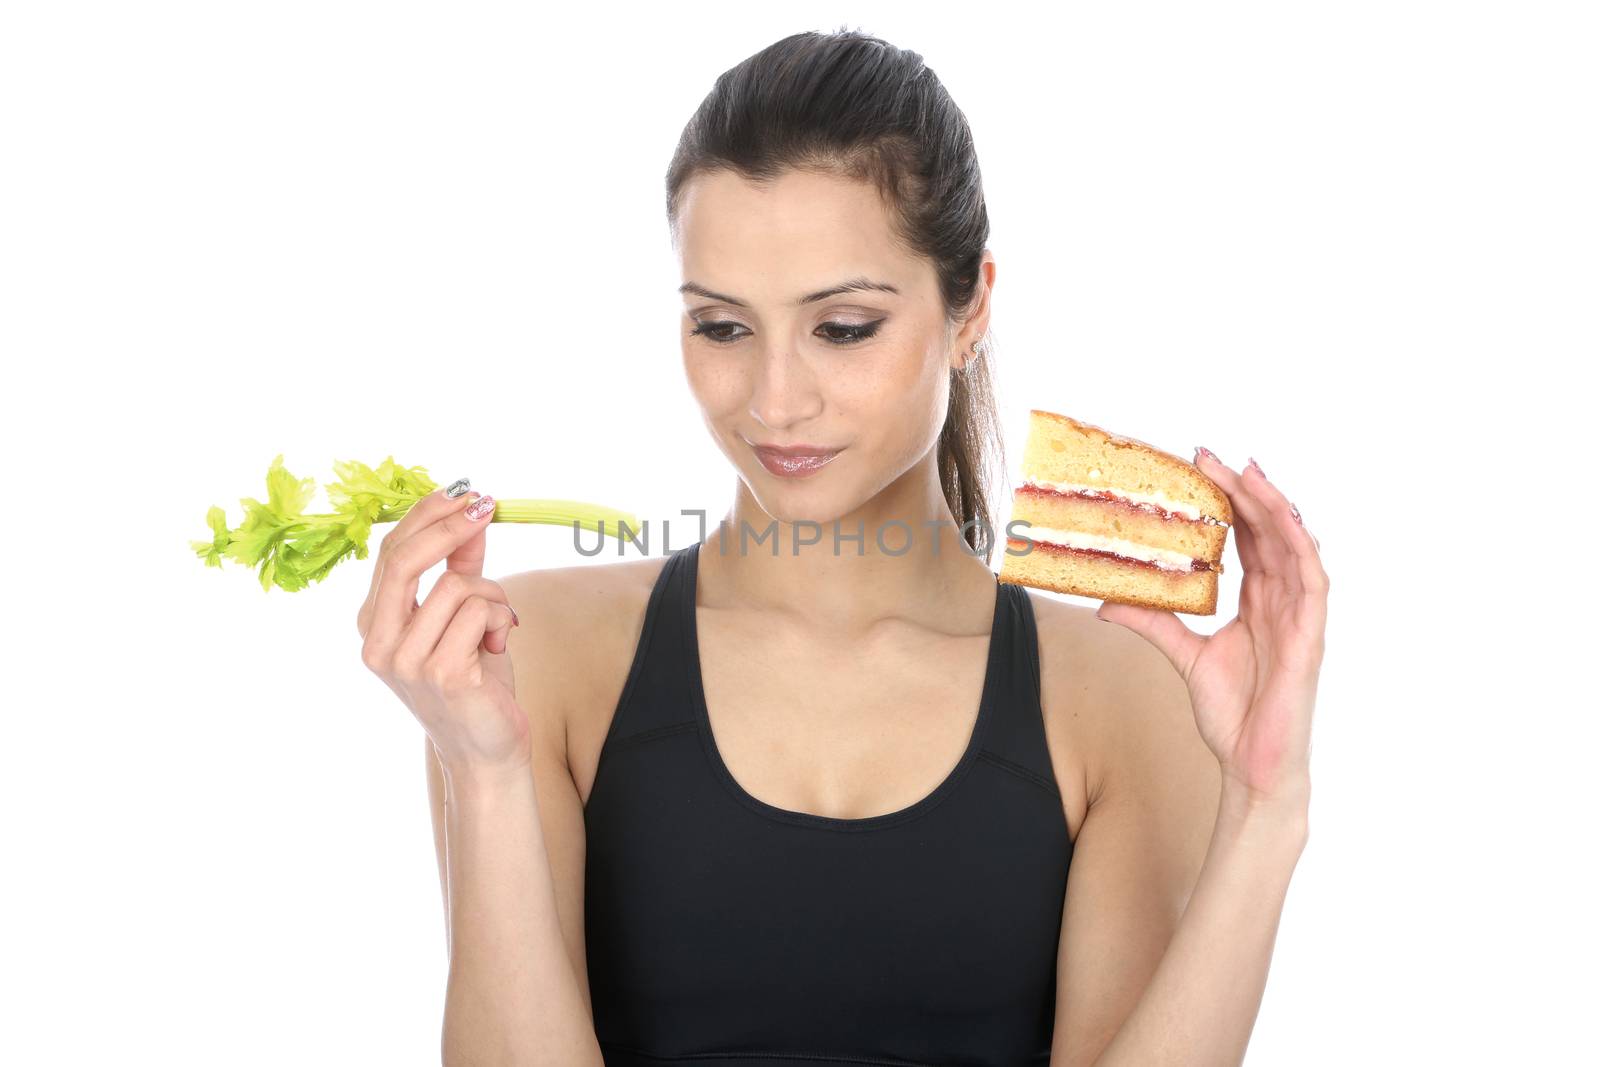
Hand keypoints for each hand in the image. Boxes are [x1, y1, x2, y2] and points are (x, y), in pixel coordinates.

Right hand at [356, 484, 529, 776]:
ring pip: (456, 585)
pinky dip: (502, 617)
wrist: (487, 751)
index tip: (464, 493)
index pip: (390, 552)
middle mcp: (379, 643)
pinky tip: (501, 642)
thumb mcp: (463, 618)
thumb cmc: (475, 686)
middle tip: (486, 505)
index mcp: (374, 624)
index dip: (427, 515)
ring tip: (500, 623)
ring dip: (493, 594)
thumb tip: (471, 519)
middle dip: (449, 525)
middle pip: (403, 558)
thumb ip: (460, 571)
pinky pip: (480, 611)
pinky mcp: (443, 674)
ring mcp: (407, 661)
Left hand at [1095, 451, 1326, 814]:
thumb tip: (1108, 602)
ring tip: (1246, 472)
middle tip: (1211, 457)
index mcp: (1258, 602)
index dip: (1230, 503)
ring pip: (1292, 546)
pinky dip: (1301, 547)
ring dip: (1272, 506)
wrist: (1252, 763)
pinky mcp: (1310, 635)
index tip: (1200, 469)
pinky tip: (1286, 520)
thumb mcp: (1183, 656)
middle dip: (1244, 491)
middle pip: (1267, 532)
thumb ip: (1153, 624)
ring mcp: (1299, 616)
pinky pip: (1313, 581)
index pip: (1247, 540)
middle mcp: (1281, 601)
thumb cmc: (1231, 714)